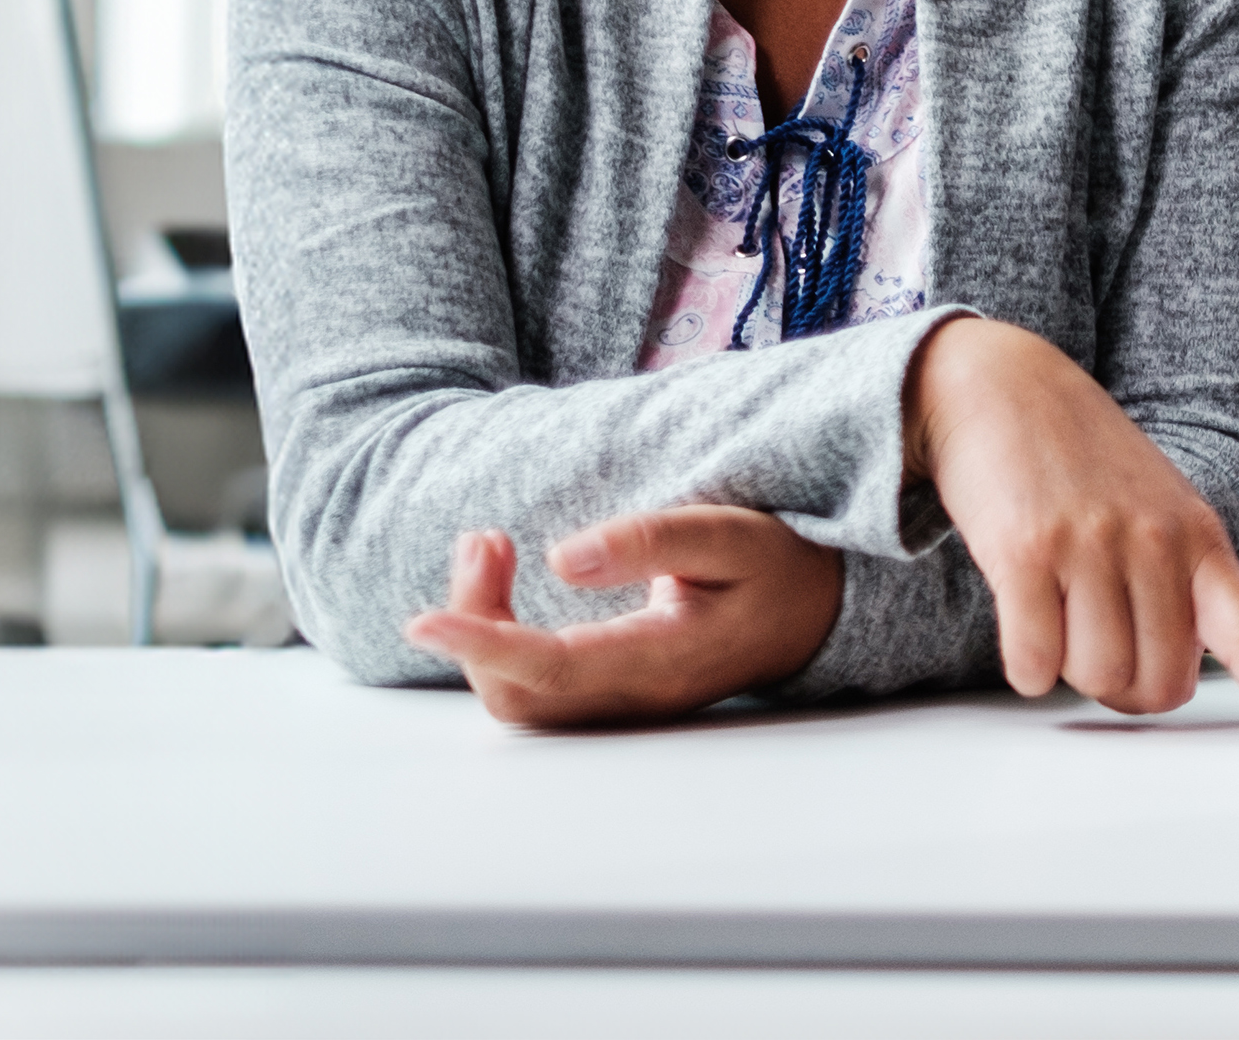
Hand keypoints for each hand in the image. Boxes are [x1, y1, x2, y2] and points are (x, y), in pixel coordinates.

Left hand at [403, 507, 845, 727]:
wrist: (818, 612)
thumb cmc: (778, 568)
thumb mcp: (731, 534)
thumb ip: (651, 542)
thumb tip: (561, 559)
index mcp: (665, 660)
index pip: (552, 669)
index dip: (481, 645)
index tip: (420, 621)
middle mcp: (636, 697)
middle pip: (519, 695)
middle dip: (475, 623)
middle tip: (483, 539)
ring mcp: (622, 704)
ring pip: (519, 697)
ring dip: (482, 629)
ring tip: (488, 547)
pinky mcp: (610, 695)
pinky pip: (533, 687)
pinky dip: (498, 638)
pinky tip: (503, 581)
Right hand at [906, 318, 1238, 743]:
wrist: (1005, 389)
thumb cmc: (1083, 463)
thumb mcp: (1160, 507)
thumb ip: (1178, 584)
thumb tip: (1167, 679)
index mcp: (1199, 538)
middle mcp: (1154, 542)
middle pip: (1157, 684)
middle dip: (1126, 687)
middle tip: (1099, 642)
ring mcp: (1092, 545)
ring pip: (1095, 676)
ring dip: (1070, 667)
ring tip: (1059, 609)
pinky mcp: (1026, 551)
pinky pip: (1035, 660)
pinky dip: (1026, 666)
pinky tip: (1024, 623)